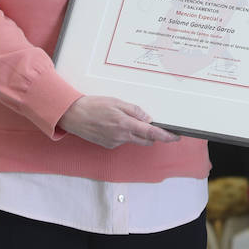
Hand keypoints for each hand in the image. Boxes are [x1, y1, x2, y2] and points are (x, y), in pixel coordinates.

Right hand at [57, 95, 178, 149]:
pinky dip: (124, 134)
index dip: (166, 136)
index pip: (152, 133)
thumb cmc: (94, 106)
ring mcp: (114, 143)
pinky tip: (113, 125)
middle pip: (145, 140)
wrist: (73, 115)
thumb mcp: (117, 102)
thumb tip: (148, 119)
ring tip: (123, 119)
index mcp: (125, 125)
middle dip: (152, 135)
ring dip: (136, 133)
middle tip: (152, 124)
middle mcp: (121, 137)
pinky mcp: (108, 145)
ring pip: (134, 140)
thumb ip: (135, 111)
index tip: (175, 137)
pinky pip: (123, 141)